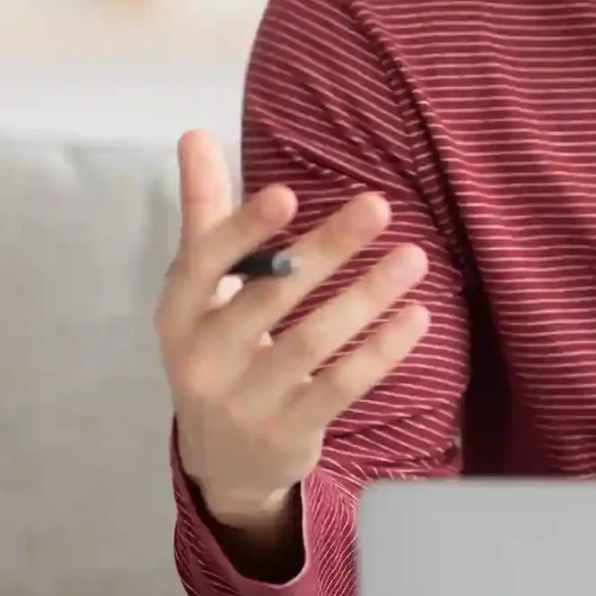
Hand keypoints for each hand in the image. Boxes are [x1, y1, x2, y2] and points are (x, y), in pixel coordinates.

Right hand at [156, 130, 432, 529]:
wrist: (221, 461)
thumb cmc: (216, 351)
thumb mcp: (199, 292)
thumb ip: (205, 214)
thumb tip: (195, 133)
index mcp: (178, 313)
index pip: (205, 265)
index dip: (244, 229)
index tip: (288, 192)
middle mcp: (204, 359)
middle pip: (269, 297)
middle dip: (325, 249)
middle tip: (378, 205)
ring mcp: (247, 400)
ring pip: (312, 342)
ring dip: (366, 296)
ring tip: (414, 257)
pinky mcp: (290, 431)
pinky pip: (342, 386)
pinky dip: (380, 351)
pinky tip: (417, 316)